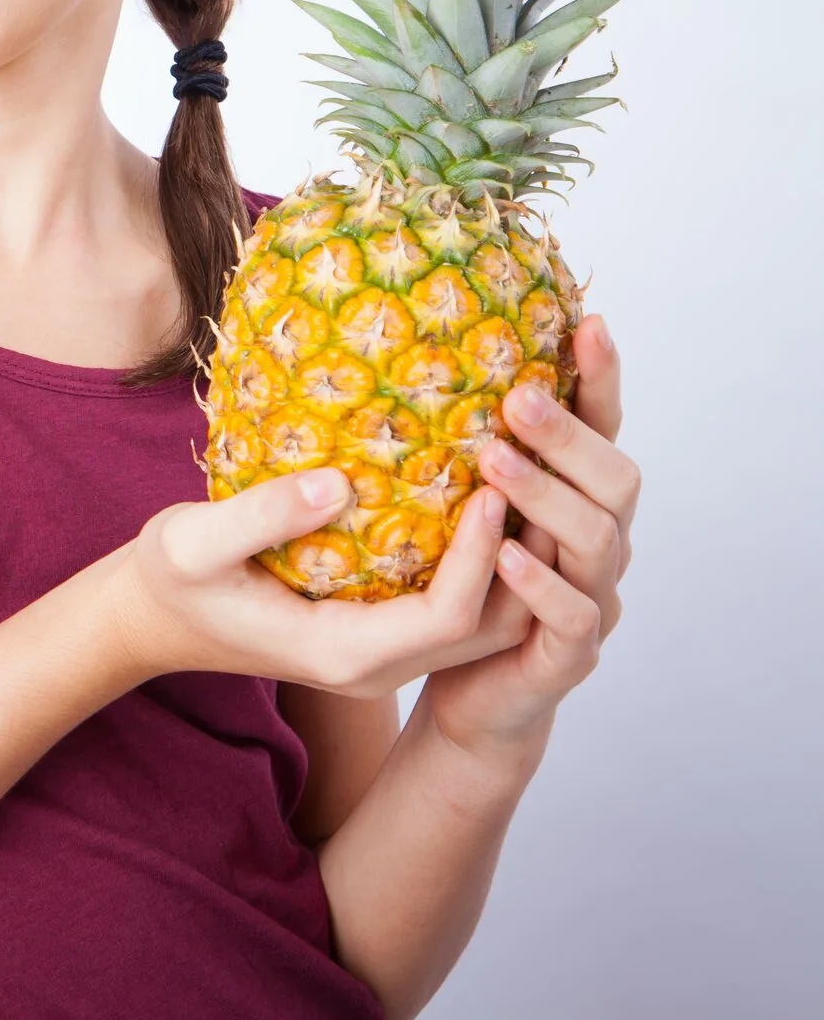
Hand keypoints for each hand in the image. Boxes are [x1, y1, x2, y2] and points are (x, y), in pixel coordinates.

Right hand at [107, 458, 529, 699]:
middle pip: (486, 629)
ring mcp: (378, 656)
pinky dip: (481, 564)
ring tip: (524, 488)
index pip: (447, 616)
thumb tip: (338, 481)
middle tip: (534, 481)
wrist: (149, 620)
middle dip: (520, 560)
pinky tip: (479, 503)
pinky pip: (452, 609)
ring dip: (511, 564)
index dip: (481, 556)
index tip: (491, 489)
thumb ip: (260, 516)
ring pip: (480, 625)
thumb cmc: (166, 580)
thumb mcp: (193, 541)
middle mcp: (373, 667)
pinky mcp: (375, 633)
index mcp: (341, 654)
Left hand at [420, 313, 633, 760]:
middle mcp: (597, 545)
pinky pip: (570, 616)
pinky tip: (506, 555)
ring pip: (597, 541)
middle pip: (616, 478)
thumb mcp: (456, 514)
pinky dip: (540, 584)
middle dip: (569, 435)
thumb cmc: (461, 590)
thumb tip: (404, 363)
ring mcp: (592, 599)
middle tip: (519, 396)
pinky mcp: (568, 654)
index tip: (585, 321)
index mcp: (575, 502)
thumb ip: (455, 454)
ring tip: (495, 462)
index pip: (602, 431)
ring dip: (548, 497)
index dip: (601, 380)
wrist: (475, 698)